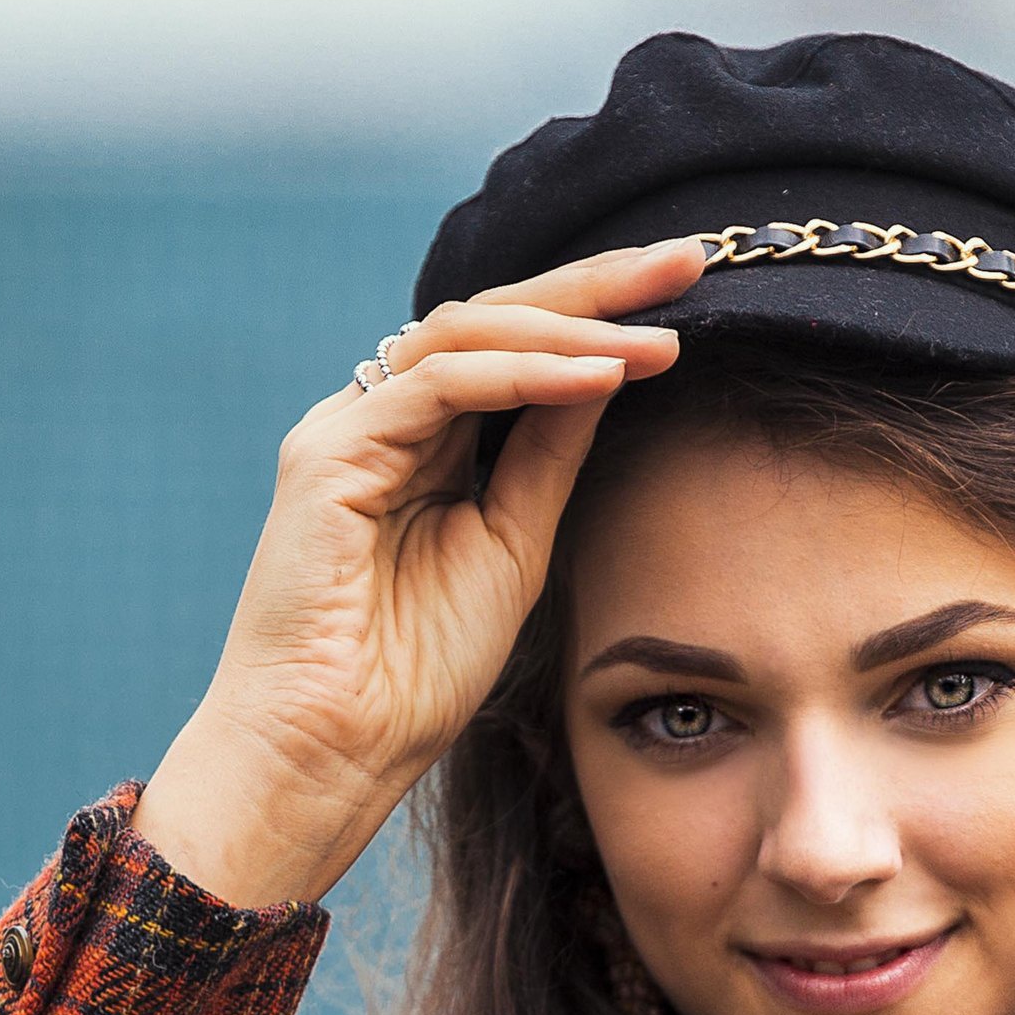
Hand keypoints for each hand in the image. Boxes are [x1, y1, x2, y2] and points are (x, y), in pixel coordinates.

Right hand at [132, 242, 703, 906]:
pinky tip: (594, 378)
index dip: (597, 313)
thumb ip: (548, 456)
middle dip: (593, 286)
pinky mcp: (326, 456)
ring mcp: (345, 432)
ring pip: (461, 333)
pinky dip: (521, 374)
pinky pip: (435, 385)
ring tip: (655, 340)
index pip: (511, 346)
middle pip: (489, 317)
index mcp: (418, 442)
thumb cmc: (414, 675)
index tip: (687, 293)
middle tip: (685, 262)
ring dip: (569, 328)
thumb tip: (608, 370)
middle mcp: (376, 421)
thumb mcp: (514, 544)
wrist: (333, 752)